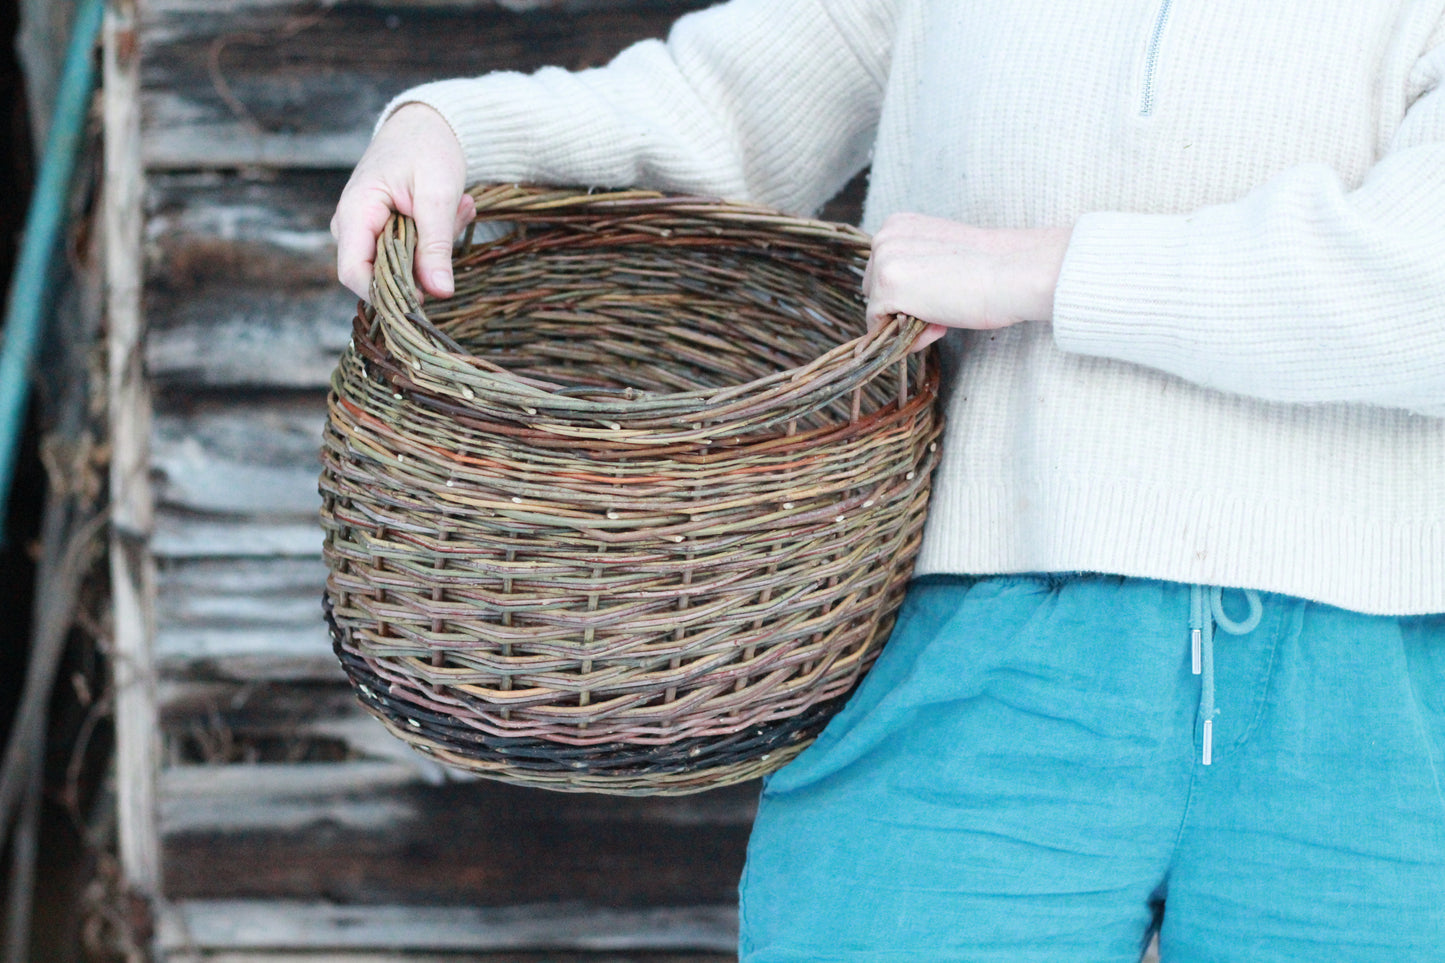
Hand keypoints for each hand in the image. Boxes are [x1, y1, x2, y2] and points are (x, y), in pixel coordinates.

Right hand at [331, 103, 475, 301]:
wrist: (425, 123)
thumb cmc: (427, 148)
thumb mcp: (438, 196)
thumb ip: (436, 246)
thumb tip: (439, 293)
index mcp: (355, 212)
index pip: (354, 274)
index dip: (388, 293)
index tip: (426, 294)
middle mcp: (351, 226)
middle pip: (382, 272)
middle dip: (426, 259)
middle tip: (456, 218)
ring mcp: (365, 230)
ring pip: (401, 264)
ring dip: (437, 244)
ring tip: (458, 206)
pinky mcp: (383, 231)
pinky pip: (409, 252)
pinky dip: (436, 237)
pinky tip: (453, 208)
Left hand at [862, 213, 1071, 350]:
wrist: (1013, 271)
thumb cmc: (990, 266)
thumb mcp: (942, 256)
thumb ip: (916, 270)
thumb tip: (899, 306)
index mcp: (897, 224)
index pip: (884, 271)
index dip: (911, 293)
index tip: (942, 293)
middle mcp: (883, 238)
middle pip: (874, 291)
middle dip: (904, 307)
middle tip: (944, 307)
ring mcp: (882, 264)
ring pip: (878, 311)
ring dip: (908, 323)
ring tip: (944, 314)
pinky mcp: (886, 290)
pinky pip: (882, 329)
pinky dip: (909, 338)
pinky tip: (940, 325)